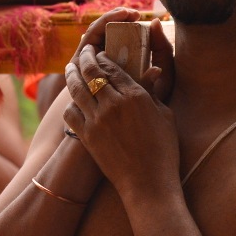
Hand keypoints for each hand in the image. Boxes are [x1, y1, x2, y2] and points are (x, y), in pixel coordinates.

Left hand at [60, 24, 178, 200]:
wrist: (147, 183)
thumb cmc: (163, 150)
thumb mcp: (165, 115)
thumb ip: (153, 91)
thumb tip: (152, 71)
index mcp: (135, 96)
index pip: (112, 67)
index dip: (103, 56)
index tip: (100, 52)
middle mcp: (113, 104)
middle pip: (91, 72)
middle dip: (85, 57)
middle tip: (83, 51)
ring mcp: (97, 120)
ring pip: (76, 88)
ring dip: (71, 74)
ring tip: (70, 67)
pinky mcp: (86, 136)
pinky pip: (70, 112)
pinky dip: (70, 103)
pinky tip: (73, 100)